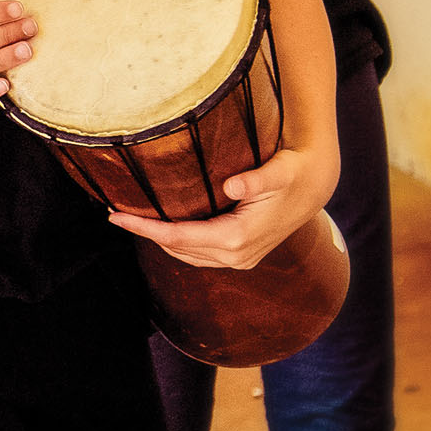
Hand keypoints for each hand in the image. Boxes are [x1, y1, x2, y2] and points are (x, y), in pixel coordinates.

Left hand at [108, 141, 340, 270]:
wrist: (316, 185)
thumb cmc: (294, 172)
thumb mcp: (279, 170)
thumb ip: (258, 179)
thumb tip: (233, 185)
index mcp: (237, 238)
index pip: (177, 237)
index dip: (145, 229)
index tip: (116, 217)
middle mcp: (236, 255)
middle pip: (177, 249)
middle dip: (145, 234)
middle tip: (115, 215)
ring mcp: (240, 259)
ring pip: (187, 255)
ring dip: (159, 241)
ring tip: (132, 221)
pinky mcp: (242, 255)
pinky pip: (199, 255)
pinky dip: (177, 244)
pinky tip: (162, 228)